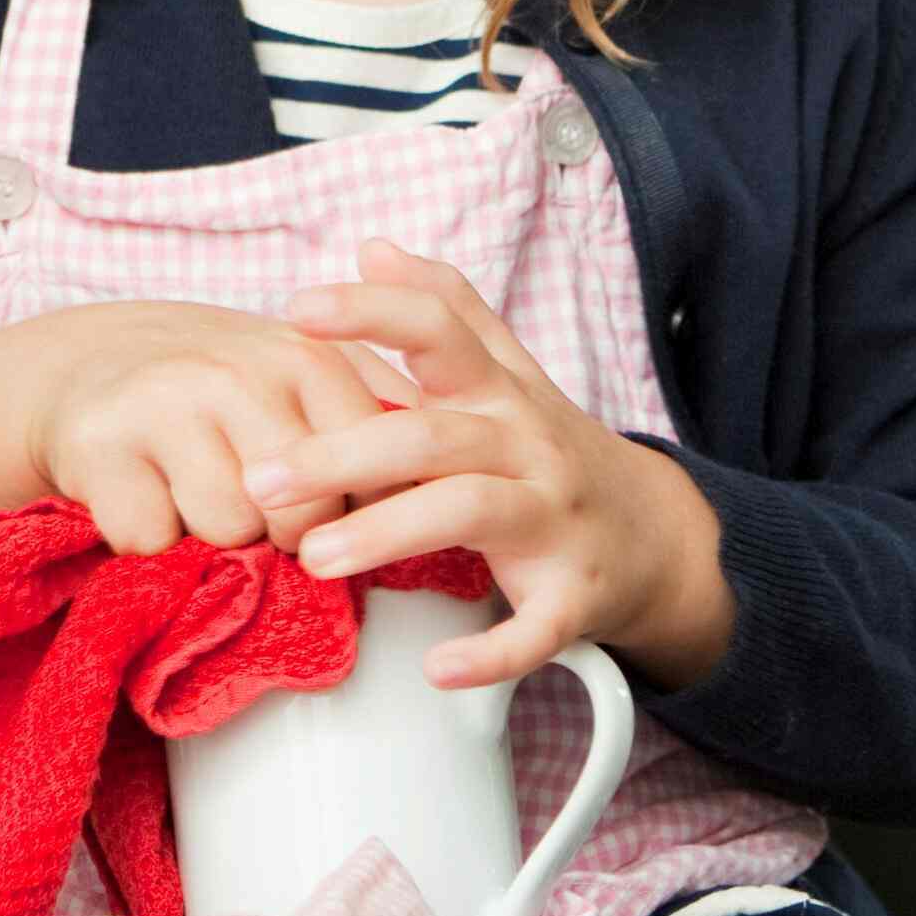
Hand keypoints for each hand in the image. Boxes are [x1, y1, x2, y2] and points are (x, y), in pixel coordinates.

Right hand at [14, 301, 398, 559]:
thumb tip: (457, 477)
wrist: (94, 362)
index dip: (357, 514)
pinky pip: (152, 539)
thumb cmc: (226, 389)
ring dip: (214, 537)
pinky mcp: (99, 444)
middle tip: (255, 504)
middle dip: (285, 534)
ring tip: (195, 490)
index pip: (373, 478)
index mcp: (308, 360)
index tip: (332, 508)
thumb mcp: (308, 381)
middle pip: (302, 517)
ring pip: (227, 531)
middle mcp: (237, 373)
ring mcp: (164, 404)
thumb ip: (382, 416)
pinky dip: (150, 540)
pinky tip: (146, 495)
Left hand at [252, 242, 734, 690]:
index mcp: (501, 394)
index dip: (373, 315)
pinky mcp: (576, 594)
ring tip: (317, 560)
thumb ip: (446, 313)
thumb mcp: (506, 376)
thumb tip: (372, 246)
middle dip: (344, 453)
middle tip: (261, 481)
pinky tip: (439, 669)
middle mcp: (528, 446)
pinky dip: (492, 652)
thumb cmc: (549, 453)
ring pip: (472, 513)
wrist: (654, 535)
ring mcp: (556, 519)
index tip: (296, 311)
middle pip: (434, 435)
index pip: (441, 333)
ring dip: (391, 534)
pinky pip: (537, 626)